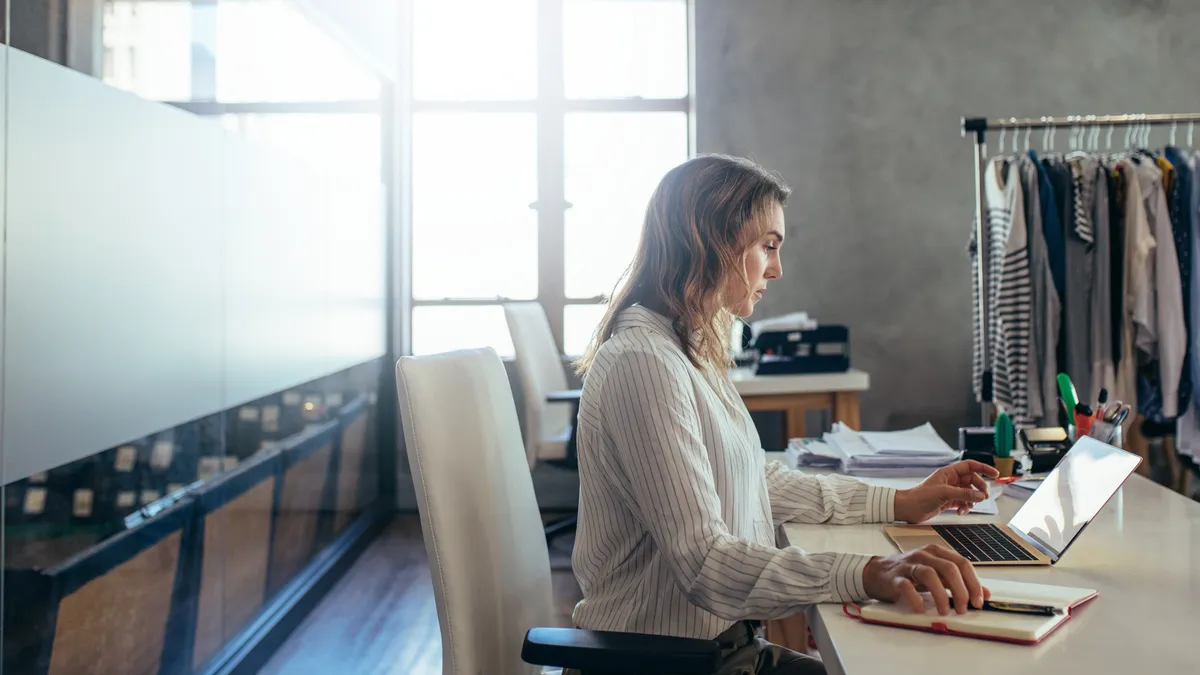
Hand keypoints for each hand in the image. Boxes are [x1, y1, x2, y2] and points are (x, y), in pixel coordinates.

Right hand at [863, 545, 991, 614]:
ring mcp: (908, 565)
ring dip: (941, 595)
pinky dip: (915, 598)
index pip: (962, 563)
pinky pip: (906, 586)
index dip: (974, 583)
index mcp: (937, 553)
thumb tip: (985, 594)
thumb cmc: (910, 574)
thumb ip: (959, 582)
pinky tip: (920, 608)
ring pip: (929, 574)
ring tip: (944, 611)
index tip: (979, 602)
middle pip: (949, 568)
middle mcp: (924, 555)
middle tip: (963, 609)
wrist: (876, 572)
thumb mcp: (937, 574)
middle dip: (961, 590)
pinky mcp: (894, 577)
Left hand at [894, 460, 998, 522]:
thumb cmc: (920, 496)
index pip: (970, 466)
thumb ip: (964, 493)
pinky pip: (963, 501)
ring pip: (969, 492)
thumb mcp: (944, 493)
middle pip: (972, 480)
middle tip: (984, 496)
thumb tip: (980, 495)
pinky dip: (965, 506)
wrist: (908, 509)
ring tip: (970, 506)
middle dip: (979, 488)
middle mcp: (950, 480)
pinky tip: (961, 511)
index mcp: (948, 473)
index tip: (995, 474)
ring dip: (972, 499)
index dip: (983, 468)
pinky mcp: (948, 501)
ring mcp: (950, 491)